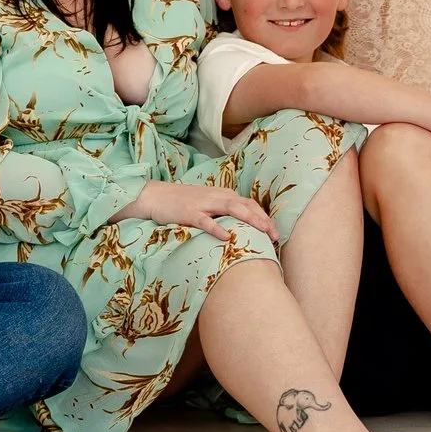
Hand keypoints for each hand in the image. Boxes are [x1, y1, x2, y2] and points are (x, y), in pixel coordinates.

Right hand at [121, 179, 276, 242]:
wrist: (155, 196)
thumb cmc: (181, 203)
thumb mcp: (206, 204)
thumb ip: (222, 212)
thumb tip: (240, 229)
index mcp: (222, 195)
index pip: (250, 204)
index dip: (264, 217)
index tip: (276, 233)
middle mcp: (217, 196)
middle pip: (246, 206)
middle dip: (263, 220)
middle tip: (276, 236)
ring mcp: (203, 204)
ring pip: (231, 209)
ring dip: (249, 220)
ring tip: (262, 233)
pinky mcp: (189, 212)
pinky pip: (205, 220)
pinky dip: (217, 228)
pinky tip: (227, 237)